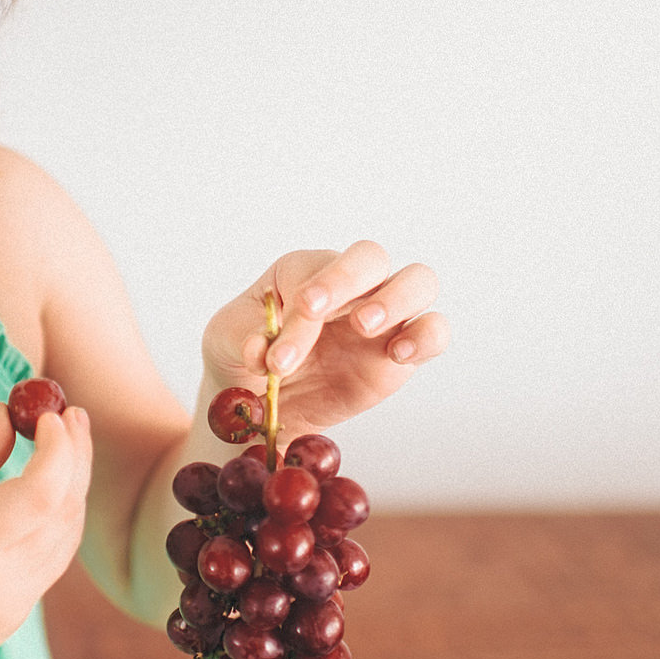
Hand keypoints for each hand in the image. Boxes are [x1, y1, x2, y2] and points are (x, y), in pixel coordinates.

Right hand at [0, 402, 93, 658]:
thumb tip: (6, 417)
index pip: (42, 491)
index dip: (58, 448)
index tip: (50, 414)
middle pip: (64, 512)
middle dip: (76, 458)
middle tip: (72, 415)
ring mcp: (9, 612)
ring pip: (65, 541)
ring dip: (73, 489)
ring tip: (64, 445)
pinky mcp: (9, 625)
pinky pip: (49, 565)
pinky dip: (56, 523)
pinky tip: (43, 495)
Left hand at [202, 241, 447, 437]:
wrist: (265, 402)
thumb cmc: (244, 355)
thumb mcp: (225, 343)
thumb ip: (240, 339)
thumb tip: (261, 349)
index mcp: (303, 270)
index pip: (314, 273)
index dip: (299, 309)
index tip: (278, 355)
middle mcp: (348, 284)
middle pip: (370, 256)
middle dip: (348, 280)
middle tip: (321, 313)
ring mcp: (382, 314)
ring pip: (418, 281)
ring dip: (398, 299)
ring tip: (364, 329)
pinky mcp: (403, 351)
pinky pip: (434, 330)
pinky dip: (427, 337)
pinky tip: (398, 355)